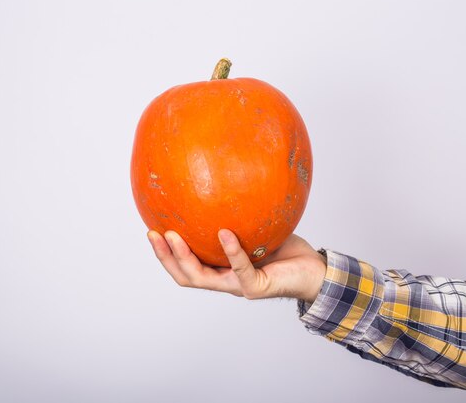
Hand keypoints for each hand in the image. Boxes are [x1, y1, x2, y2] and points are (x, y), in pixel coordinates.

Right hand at [147, 228, 326, 302]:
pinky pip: (240, 269)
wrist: (314, 271)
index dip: (165, 253)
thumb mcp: (255, 227)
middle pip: (185, 275)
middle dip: (165, 256)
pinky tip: (224, 233)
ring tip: (174, 236)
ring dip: (185, 257)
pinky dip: (231, 251)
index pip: (185, 266)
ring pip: (203, 278)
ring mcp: (239, 286)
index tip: (151, 229)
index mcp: (220, 269)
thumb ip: (237, 214)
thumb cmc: (284, 248)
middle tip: (153, 233)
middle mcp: (225, 281)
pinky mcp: (257, 287)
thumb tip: (220, 178)